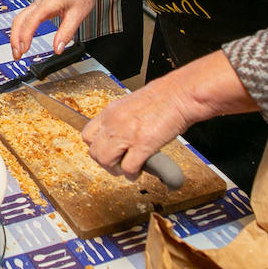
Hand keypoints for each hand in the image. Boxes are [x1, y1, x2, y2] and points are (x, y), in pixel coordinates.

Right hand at [9, 0, 121, 57]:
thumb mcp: (78, 16)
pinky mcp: (38, 7)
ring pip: (19, 19)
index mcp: (49, 3)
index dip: (26, 36)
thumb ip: (66, 33)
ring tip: (17, 51)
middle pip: (20, 20)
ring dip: (15, 36)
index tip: (25, 50)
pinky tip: (21, 40)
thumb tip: (57, 49)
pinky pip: (23, 18)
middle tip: (17, 55)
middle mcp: (40, 2)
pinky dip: (19, 30)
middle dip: (15, 38)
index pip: (32, 20)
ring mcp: (37, 4)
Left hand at [80, 52, 257, 179]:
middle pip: (94, 151)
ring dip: (116, 170)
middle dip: (105, 162)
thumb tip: (120, 135)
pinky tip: (139, 171)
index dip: (96, 147)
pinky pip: (129, 167)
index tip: (105, 152)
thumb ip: (121, 119)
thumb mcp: (131, 104)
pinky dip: (133, 174)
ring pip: (106, 161)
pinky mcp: (143, 144)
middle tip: (116, 165)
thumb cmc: (162, 97)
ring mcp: (127, 134)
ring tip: (127, 169)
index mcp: (110, 112)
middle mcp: (114, 123)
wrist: (179, 94)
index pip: (88, 135)